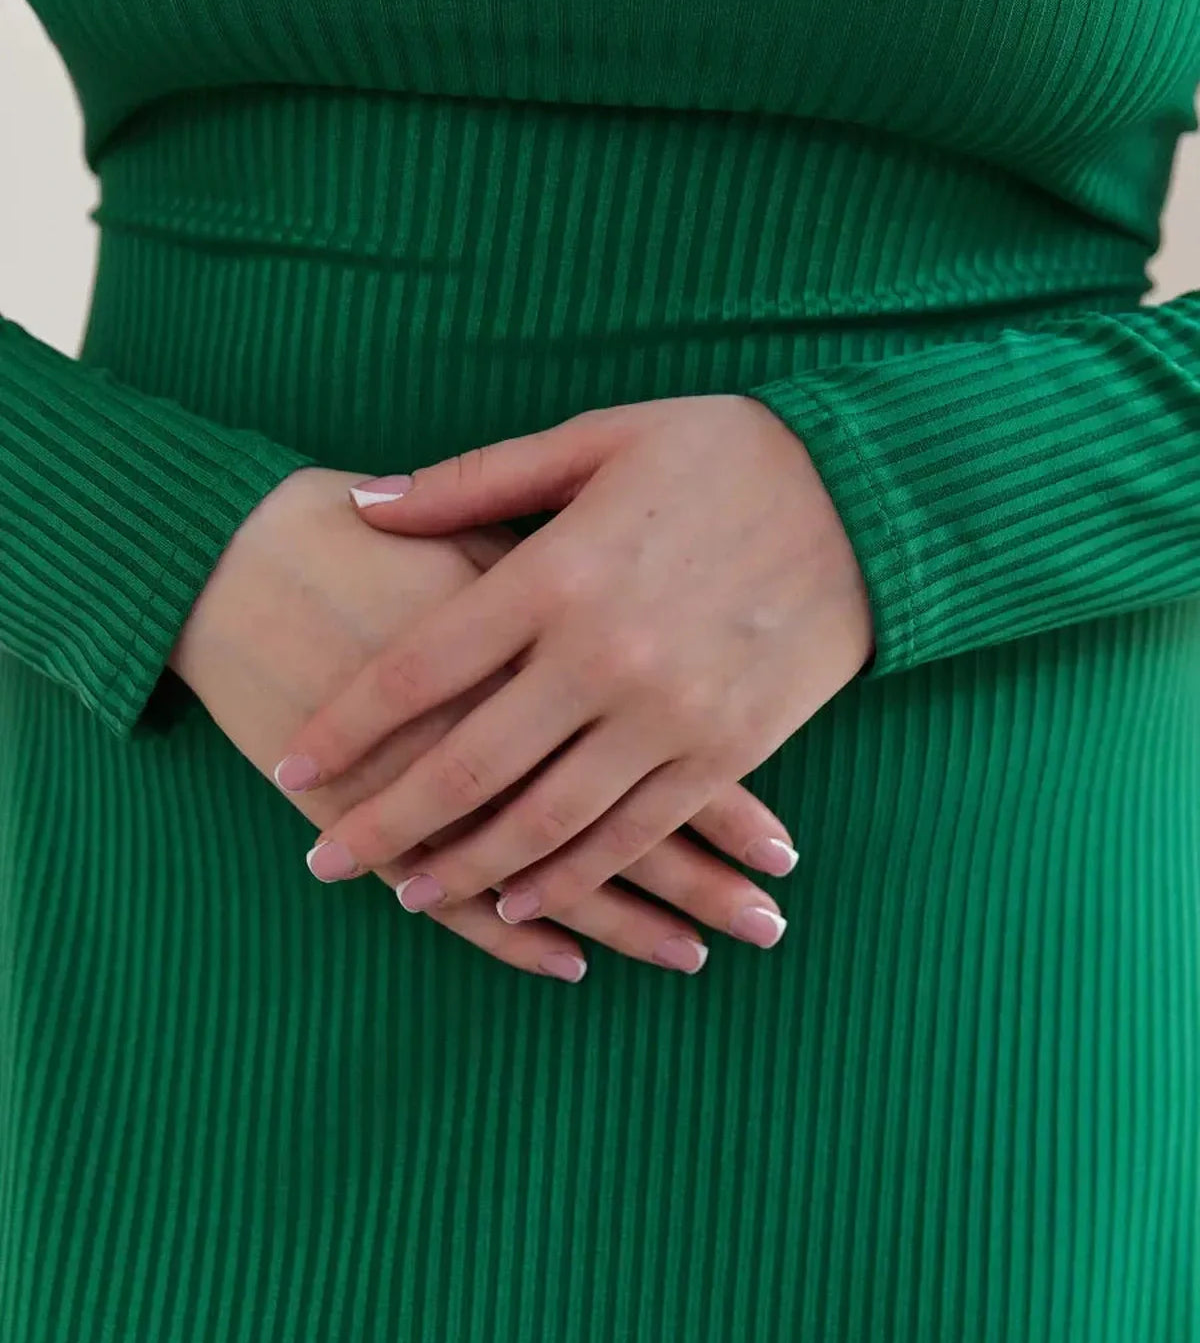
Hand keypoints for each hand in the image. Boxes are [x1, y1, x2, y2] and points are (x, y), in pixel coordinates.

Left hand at [170, 464, 793, 976]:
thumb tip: (362, 504)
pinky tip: (524, 902)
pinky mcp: (727, 752)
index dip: (348, 723)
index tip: (294, 760)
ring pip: (546, 822)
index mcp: (557, 574)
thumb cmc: (722, 451)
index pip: (420, 668)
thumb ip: (473, 483)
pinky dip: (574, 877)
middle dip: (385, 823)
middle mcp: (604, 658)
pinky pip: (633, 833)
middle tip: (326, 861)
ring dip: (469, 868)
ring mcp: (669, 716)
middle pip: (467, 766)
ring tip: (409, 892)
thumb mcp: (596, 440)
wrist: (869, 494)